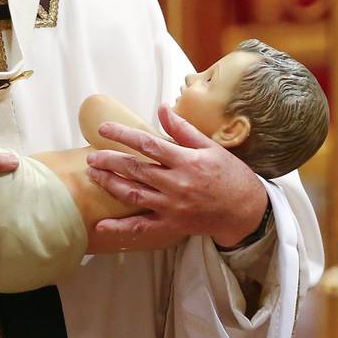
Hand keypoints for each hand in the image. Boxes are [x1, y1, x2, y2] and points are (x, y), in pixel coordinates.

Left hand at [85, 104, 267, 250]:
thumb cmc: (230, 175)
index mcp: (186, 161)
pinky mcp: (171, 225)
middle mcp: (176, 184)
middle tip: (91, 155)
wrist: (246, 211)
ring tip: (93, 174)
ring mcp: (172, 207)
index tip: (103, 129)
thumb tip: (162, 108)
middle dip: (109, 161)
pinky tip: (101, 226)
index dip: (123, 135)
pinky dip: (120, 228)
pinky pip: (142, 228)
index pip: (148, 144)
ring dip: (109, 184)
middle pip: (135, 169)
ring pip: (133, 194)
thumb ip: (183, 130)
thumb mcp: (210, 147)